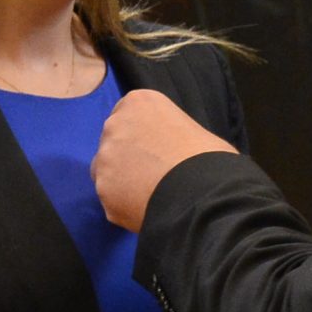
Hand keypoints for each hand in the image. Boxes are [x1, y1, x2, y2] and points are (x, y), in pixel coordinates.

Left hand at [94, 89, 236, 231]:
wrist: (202, 193)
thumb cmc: (209, 159)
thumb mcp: (193, 131)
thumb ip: (170, 135)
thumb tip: (172, 152)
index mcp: (139, 102)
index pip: (129, 115)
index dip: (142, 136)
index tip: (156, 150)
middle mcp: (114, 124)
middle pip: (114, 142)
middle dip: (128, 157)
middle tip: (153, 175)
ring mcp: (105, 157)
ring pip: (108, 171)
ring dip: (123, 182)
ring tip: (152, 196)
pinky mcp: (102, 188)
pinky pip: (111, 198)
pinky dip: (124, 206)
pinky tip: (147, 209)